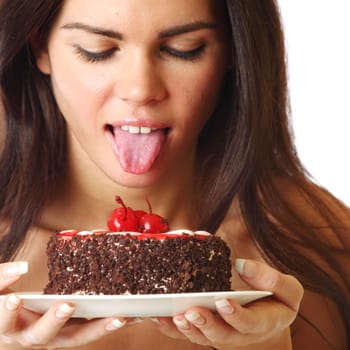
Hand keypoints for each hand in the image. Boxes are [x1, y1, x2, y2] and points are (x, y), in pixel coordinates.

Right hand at [0, 262, 128, 348]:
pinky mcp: (69, 332)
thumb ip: (1, 277)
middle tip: (67, 305)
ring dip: (96, 328)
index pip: (4, 322)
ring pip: (74, 337)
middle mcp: (30, 337)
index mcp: (6, 327)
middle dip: (54, 320)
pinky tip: (127, 315)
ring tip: (119, 316)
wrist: (7, 323)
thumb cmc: (1, 305)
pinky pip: (88, 331)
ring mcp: (53, 337)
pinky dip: (106, 324)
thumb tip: (21, 267)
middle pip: (42, 334)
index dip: (7, 313)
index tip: (14, 299)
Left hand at [152, 259, 303, 348]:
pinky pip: (188, 333)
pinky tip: (159, 316)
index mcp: (261, 323)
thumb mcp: (287, 289)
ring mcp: (221, 334)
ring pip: (201, 337)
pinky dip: (172, 327)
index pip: (248, 323)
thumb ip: (271, 279)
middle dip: (205, 324)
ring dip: (186, 328)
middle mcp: (239, 334)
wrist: (268, 317)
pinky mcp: (207, 330)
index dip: (235, 314)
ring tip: (172, 315)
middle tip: (191, 312)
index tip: (222, 300)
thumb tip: (241, 264)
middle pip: (221, 335)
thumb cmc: (277, 300)